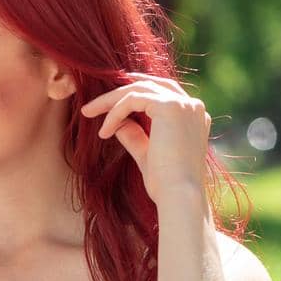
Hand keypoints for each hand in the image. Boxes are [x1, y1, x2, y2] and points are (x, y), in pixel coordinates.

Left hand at [80, 73, 211, 207]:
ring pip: (138, 90)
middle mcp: (193, 106)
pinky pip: (132, 100)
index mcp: (193, 117)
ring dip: (110, 101)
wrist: (178, 194)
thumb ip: (135, 136)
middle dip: (118, 93)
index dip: (133, 97)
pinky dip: (114, 113)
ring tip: (87, 113)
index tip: (109, 107)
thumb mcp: (147, 154)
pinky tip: (104, 132)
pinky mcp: (169, 106)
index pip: (161, 94)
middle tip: (91, 106)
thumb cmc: (165, 183)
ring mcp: (183, 104)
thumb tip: (118, 124)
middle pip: (149, 86)